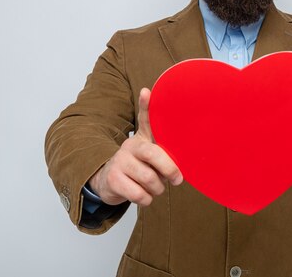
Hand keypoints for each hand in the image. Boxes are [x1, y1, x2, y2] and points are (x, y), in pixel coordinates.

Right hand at [89, 88, 182, 205]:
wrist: (109, 182)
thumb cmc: (138, 166)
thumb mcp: (149, 153)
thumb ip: (164, 149)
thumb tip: (181, 153)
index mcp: (141, 138)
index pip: (145, 119)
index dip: (146, 105)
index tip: (146, 92)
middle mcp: (129, 146)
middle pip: (153, 154)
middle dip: (169, 169)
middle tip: (177, 179)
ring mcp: (120, 162)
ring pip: (149, 179)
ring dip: (157, 189)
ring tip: (155, 187)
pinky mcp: (113, 180)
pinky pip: (139, 194)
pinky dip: (146, 199)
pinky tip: (144, 195)